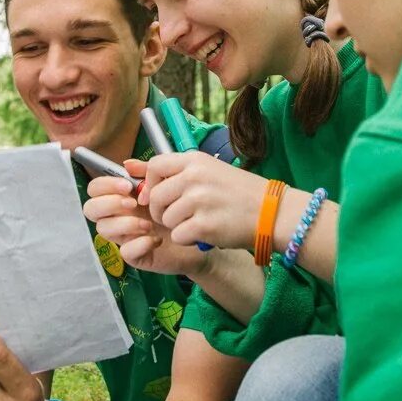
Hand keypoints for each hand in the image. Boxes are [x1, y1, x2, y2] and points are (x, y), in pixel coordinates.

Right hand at [84, 172, 209, 276]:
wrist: (200, 234)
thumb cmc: (179, 208)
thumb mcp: (165, 184)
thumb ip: (147, 173)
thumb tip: (127, 164)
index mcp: (121, 197)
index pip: (95, 189)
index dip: (105, 185)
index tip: (127, 186)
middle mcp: (117, 216)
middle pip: (90, 209)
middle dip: (109, 204)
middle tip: (132, 204)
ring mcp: (124, 236)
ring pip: (103, 229)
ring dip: (125, 223)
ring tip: (148, 224)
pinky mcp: (135, 256)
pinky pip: (125, 251)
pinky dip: (139, 244)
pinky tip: (156, 240)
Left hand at [136, 153, 267, 252]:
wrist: (273, 212)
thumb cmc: (240, 192)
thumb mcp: (207, 170)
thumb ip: (170, 170)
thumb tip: (128, 166)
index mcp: (194, 161)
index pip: (154, 167)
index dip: (151, 185)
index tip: (159, 195)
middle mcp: (193, 177)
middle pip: (154, 197)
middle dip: (161, 211)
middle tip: (181, 216)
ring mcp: (198, 201)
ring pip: (165, 219)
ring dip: (178, 226)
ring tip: (200, 222)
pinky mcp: (203, 225)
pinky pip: (178, 236)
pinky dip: (188, 239)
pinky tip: (205, 233)